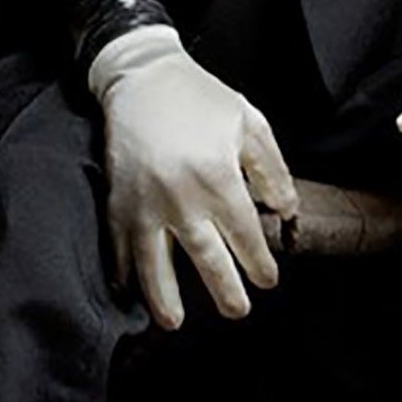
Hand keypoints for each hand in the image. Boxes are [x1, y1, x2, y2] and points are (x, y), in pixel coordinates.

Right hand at [90, 27, 299, 328]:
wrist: (142, 78)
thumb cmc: (200, 98)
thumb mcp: (248, 122)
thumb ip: (270, 169)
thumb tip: (285, 211)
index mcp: (218, 177)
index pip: (245, 236)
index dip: (259, 263)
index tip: (268, 281)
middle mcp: (181, 198)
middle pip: (207, 261)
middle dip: (225, 292)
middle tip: (238, 312)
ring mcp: (144, 205)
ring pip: (155, 266)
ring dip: (165, 299)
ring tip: (175, 322)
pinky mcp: (117, 203)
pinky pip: (120, 248)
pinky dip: (124, 274)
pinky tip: (131, 290)